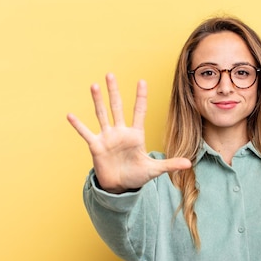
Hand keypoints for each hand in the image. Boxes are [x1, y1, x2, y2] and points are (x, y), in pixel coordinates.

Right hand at [67, 73, 191, 192]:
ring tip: (93, 85)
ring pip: (102, 114)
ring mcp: (107, 137)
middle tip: (110, 74)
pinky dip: (78, 125)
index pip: (139, 112)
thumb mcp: (154, 170)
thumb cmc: (137, 175)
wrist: (120, 186)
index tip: (142, 81)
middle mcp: (120, 132)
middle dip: (114, 91)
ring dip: (97, 100)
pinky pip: (86, 133)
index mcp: (136, 135)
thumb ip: (170, 164)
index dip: (141, 97)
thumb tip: (190, 164)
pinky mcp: (96, 146)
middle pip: (117, 107)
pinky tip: (70, 115)